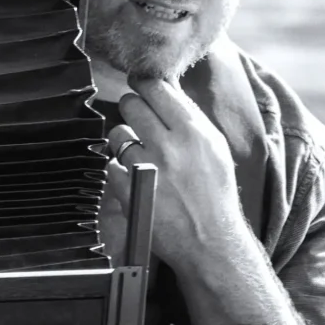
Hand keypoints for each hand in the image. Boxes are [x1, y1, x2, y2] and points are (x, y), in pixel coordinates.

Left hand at [107, 78, 245, 272]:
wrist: (210, 240)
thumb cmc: (214, 193)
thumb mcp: (214, 147)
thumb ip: (189, 117)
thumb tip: (165, 88)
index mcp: (194, 131)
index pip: (156, 88)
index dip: (143, 83)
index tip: (139, 85)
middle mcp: (170, 145)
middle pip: (131, 104)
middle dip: (131, 109)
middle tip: (138, 121)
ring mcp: (147, 167)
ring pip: (117, 133)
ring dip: (123, 142)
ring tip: (140, 156)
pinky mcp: (129, 189)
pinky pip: (109, 165)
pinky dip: (119, 171)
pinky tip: (135, 179)